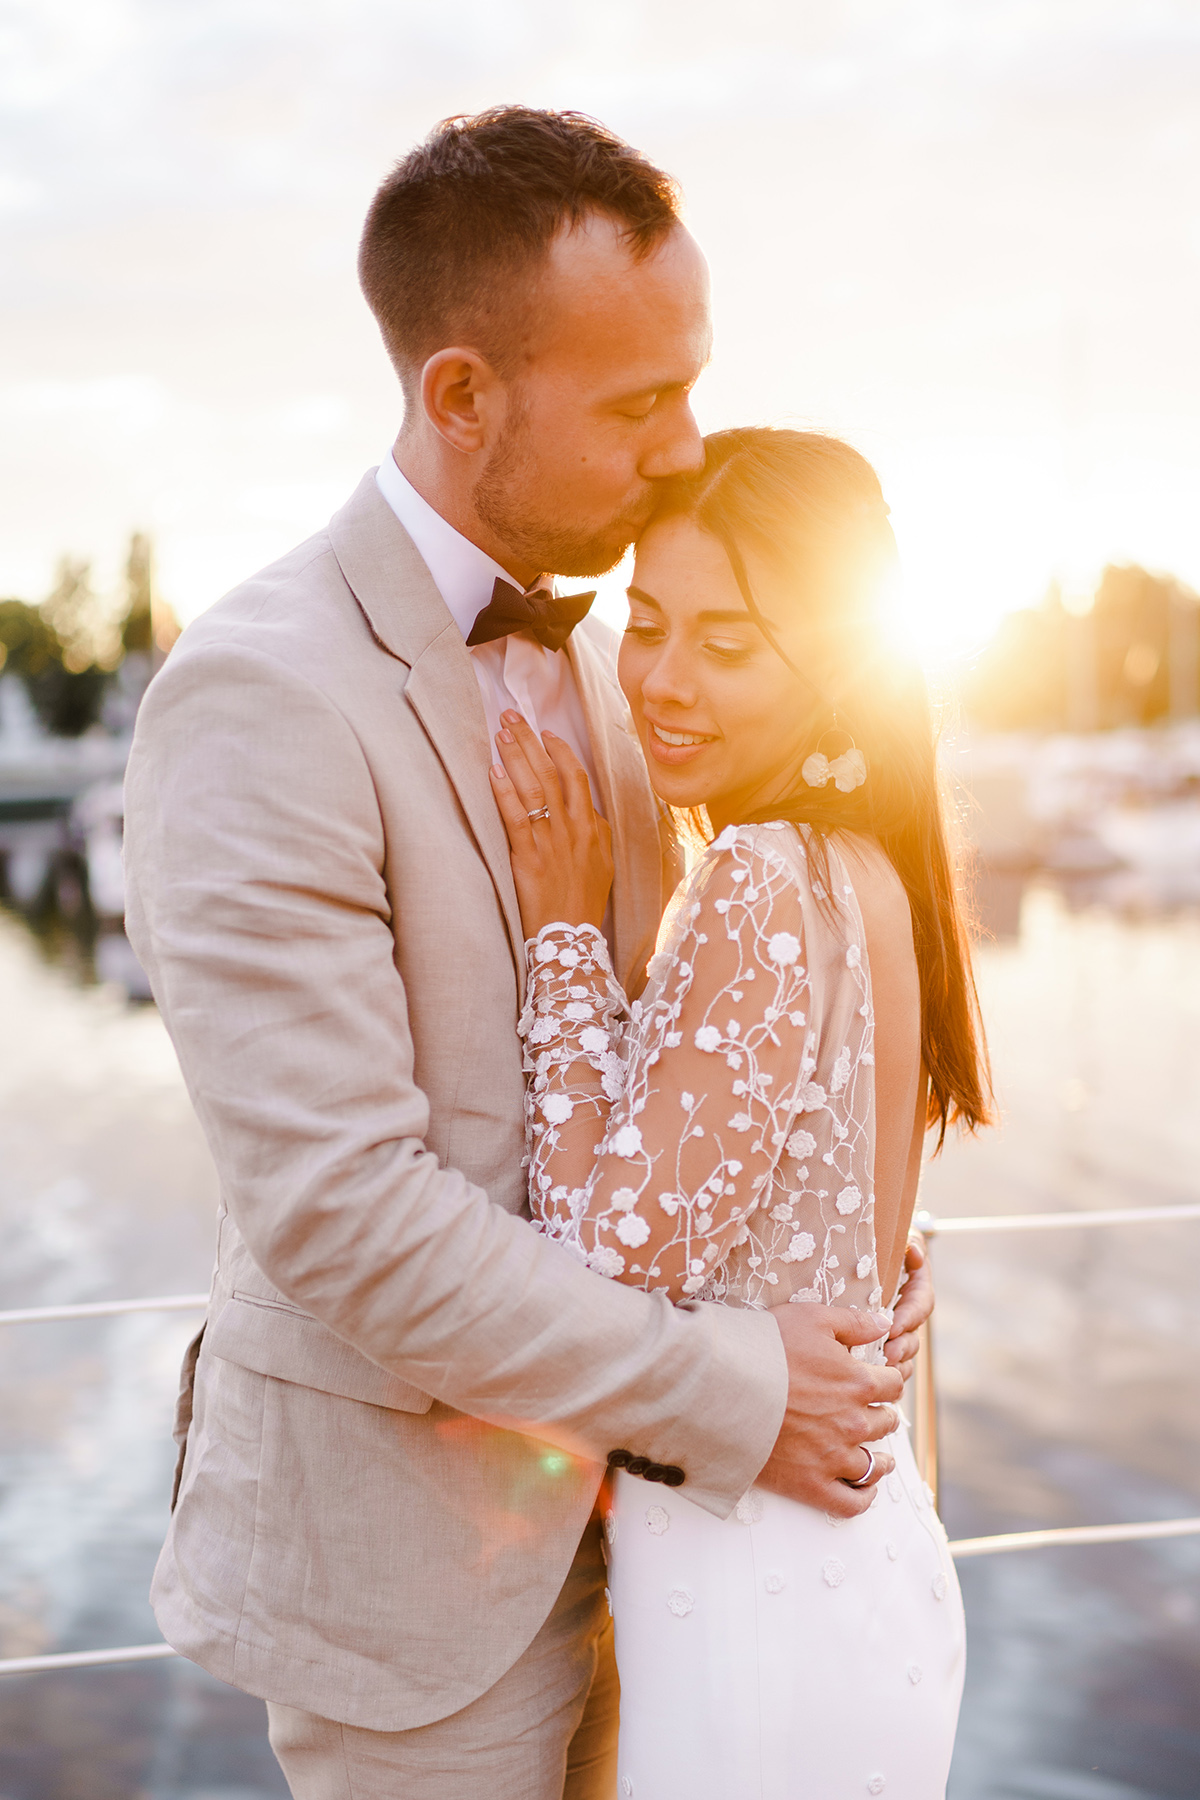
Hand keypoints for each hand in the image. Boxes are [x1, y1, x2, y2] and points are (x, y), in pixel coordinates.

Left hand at [490, 711, 613, 939]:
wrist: (573, 941)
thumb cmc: (583, 905)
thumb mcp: (602, 865)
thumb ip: (595, 834)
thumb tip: (587, 811)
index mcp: (594, 829)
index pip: (579, 778)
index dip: (560, 752)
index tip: (545, 733)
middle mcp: (576, 830)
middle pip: (554, 773)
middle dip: (531, 741)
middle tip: (511, 717)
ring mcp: (553, 844)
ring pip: (536, 789)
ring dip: (516, 757)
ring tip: (500, 733)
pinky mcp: (530, 861)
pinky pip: (517, 819)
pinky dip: (504, 793)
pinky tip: (492, 772)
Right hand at [757, 1303, 903, 1516]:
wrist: (720, 1388)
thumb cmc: (765, 1347)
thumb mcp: (812, 1318)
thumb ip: (855, 1322)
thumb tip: (885, 1325)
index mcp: (858, 1382)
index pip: (893, 1384)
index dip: (889, 1380)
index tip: (881, 1381)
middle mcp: (853, 1422)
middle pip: (886, 1422)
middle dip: (882, 1414)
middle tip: (873, 1412)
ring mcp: (834, 1457)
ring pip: (875, 1464)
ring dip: (880, 1458)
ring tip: (879, 1457)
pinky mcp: (811, 1484)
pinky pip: (852, 1503)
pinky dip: (864, 1497)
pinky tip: (863, 1487)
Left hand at [883, 1234, 932, 1382]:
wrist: (852, 1253)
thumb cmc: (874, 1244)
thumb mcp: (894, 1238)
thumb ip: (909, 1243)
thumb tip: (913, 1251)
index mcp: (913, 1287)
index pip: (921, 1304)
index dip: (910, 1317)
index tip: (893, 1327)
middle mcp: (907, 1311)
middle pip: (914, 1334)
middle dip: (902, 1347)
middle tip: (887, 1356)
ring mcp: (894, 1331)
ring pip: (905, 1353)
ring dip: (896, 1363)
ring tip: (881, 1369)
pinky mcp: (877, 1344)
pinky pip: (891, 1365)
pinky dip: (885, 1374)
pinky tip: (874, 1379)